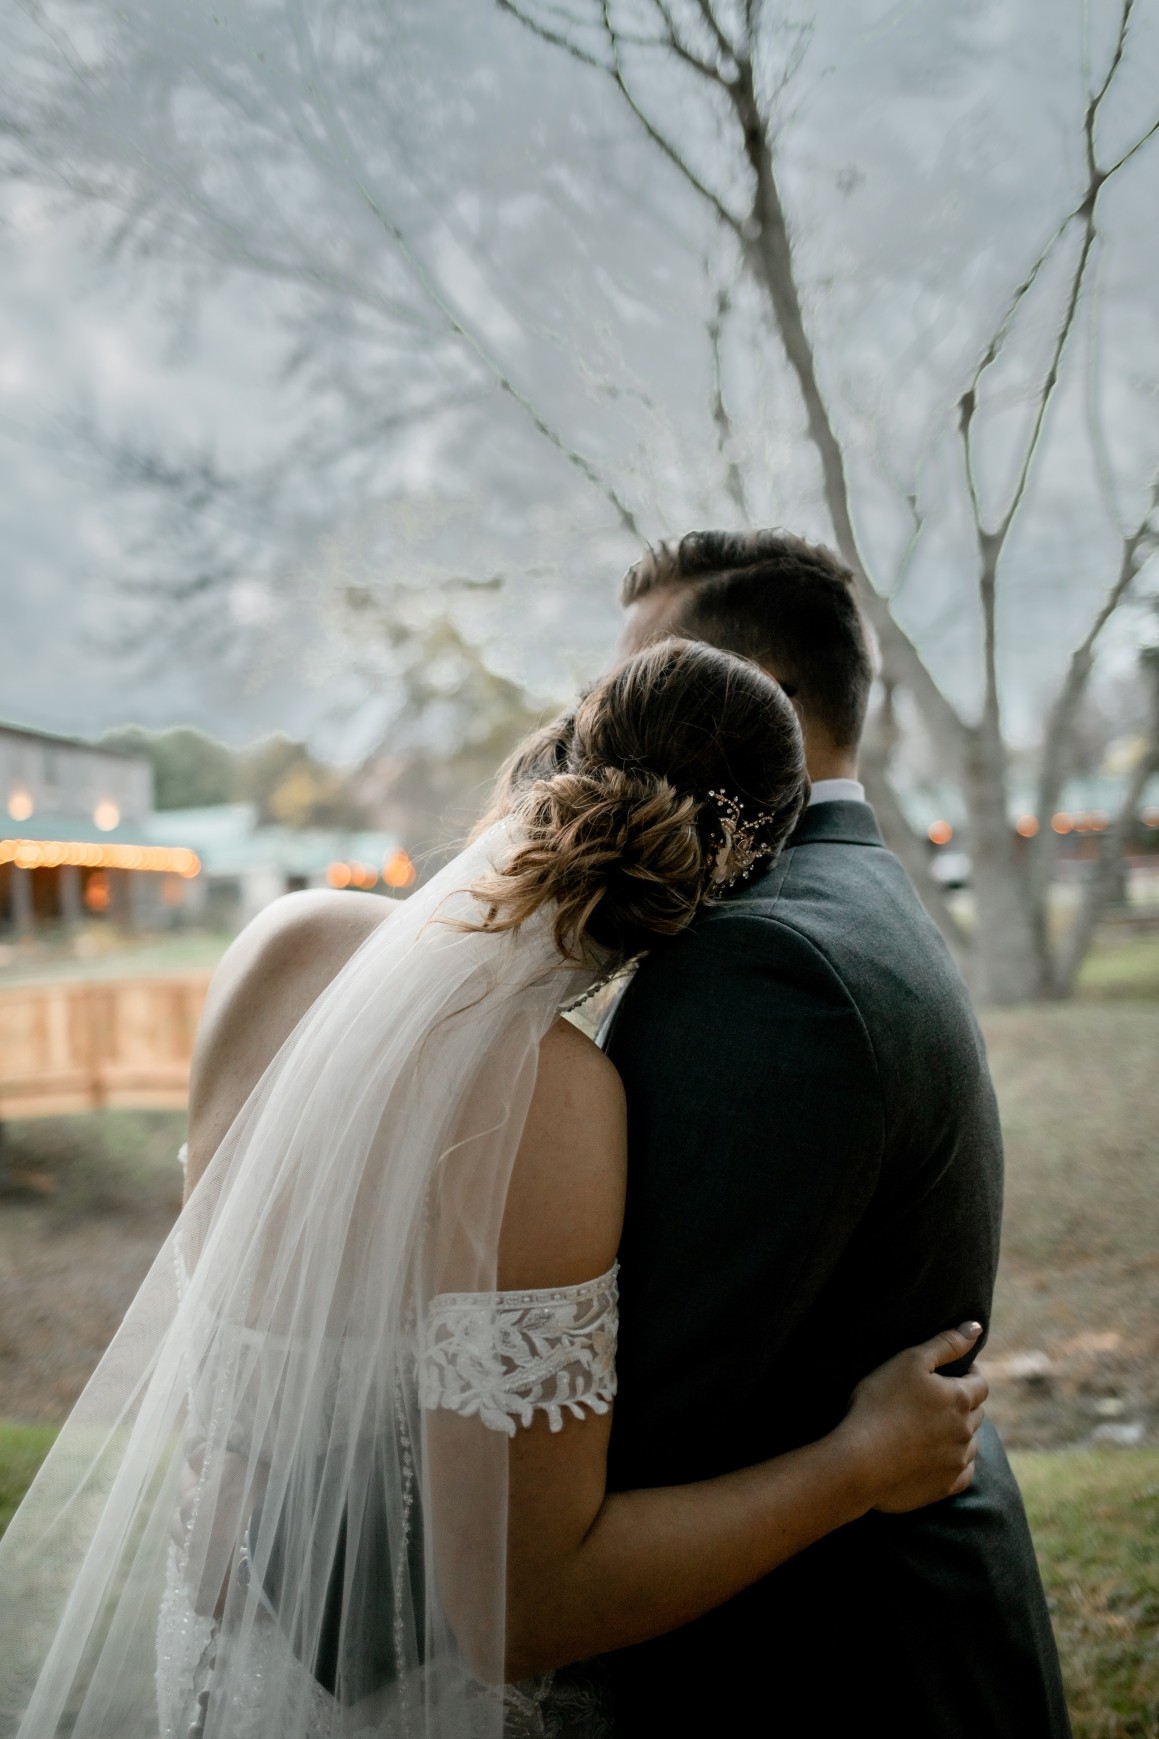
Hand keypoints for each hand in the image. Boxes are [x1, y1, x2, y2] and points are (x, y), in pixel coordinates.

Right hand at [837, 1323, 987, 1514]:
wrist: (859, 1462)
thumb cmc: (879, 1404)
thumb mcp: (909, 1361)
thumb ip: (946, 1344)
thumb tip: (976, 1327)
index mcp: (959, 1399)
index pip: (980, 1383)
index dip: (969, 1373)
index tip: (953, 1372)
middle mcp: (966, 1431)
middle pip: (976, 1412)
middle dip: (963, 1402)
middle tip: (937, 1399)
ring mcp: (957, 1462)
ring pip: (970, 1443)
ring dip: (960, 1433)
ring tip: (934, 1427)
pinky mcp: (945, 1487)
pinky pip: (963, 1473)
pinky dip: (955, 1462)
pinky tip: (937, 1457)